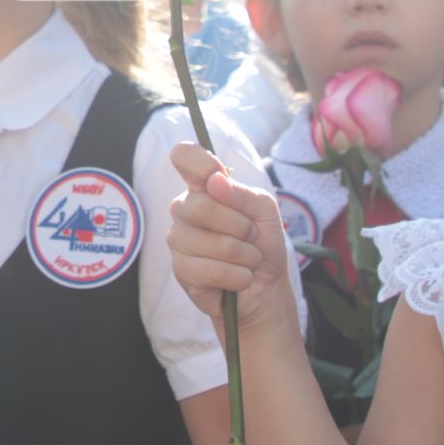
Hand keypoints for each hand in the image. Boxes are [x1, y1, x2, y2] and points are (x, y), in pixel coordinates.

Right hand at [167, 143, 293, 336]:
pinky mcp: (181, 270)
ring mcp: (178, 240)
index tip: (217, 177)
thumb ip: (243, 193)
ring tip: (246, 260)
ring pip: (212, 242)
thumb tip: (214, 181)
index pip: (184, 157)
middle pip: (200, 206)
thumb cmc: (262, 243)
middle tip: (250, 236)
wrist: (265, 287)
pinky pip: (212, 270)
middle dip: (239, 226)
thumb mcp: (265, 212)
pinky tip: (238, 277)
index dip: (200, 162)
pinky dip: (237, 276)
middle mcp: (184, 209)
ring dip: (243, 255)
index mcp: (202, 187)